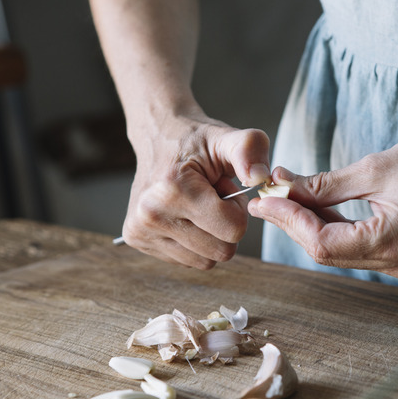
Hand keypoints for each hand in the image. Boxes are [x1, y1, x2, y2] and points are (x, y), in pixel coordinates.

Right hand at [122, 110, 270, 268]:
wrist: (158, 137)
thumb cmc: (196, 141)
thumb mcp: (227, 138)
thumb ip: (250, 151)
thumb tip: (260, 177)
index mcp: (173, 190)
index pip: (233, 230)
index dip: (238, 209)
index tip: (224, 188)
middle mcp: (150, 215)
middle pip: (222, 251)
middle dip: (226, 225)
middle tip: (212, 197)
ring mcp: (141, 231)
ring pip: (206, 261)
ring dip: (211, 235)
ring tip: (199, 205)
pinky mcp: (137, 240)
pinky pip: (187, 261)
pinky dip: (195, 242)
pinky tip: (185, 215)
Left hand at [248, 124, 397, 278]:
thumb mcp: (374, 168)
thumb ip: (324, 185)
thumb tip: (283, 188)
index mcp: (393, 243)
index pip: (322, 243)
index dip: (288, 220)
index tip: (264, 198)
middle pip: (327, 251)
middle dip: (294, 222)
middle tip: (268, 195)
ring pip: (339, 251)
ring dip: (310, 224)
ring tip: (285, 196)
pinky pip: (356, 247)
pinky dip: (333, 227)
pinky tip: (314, 206)